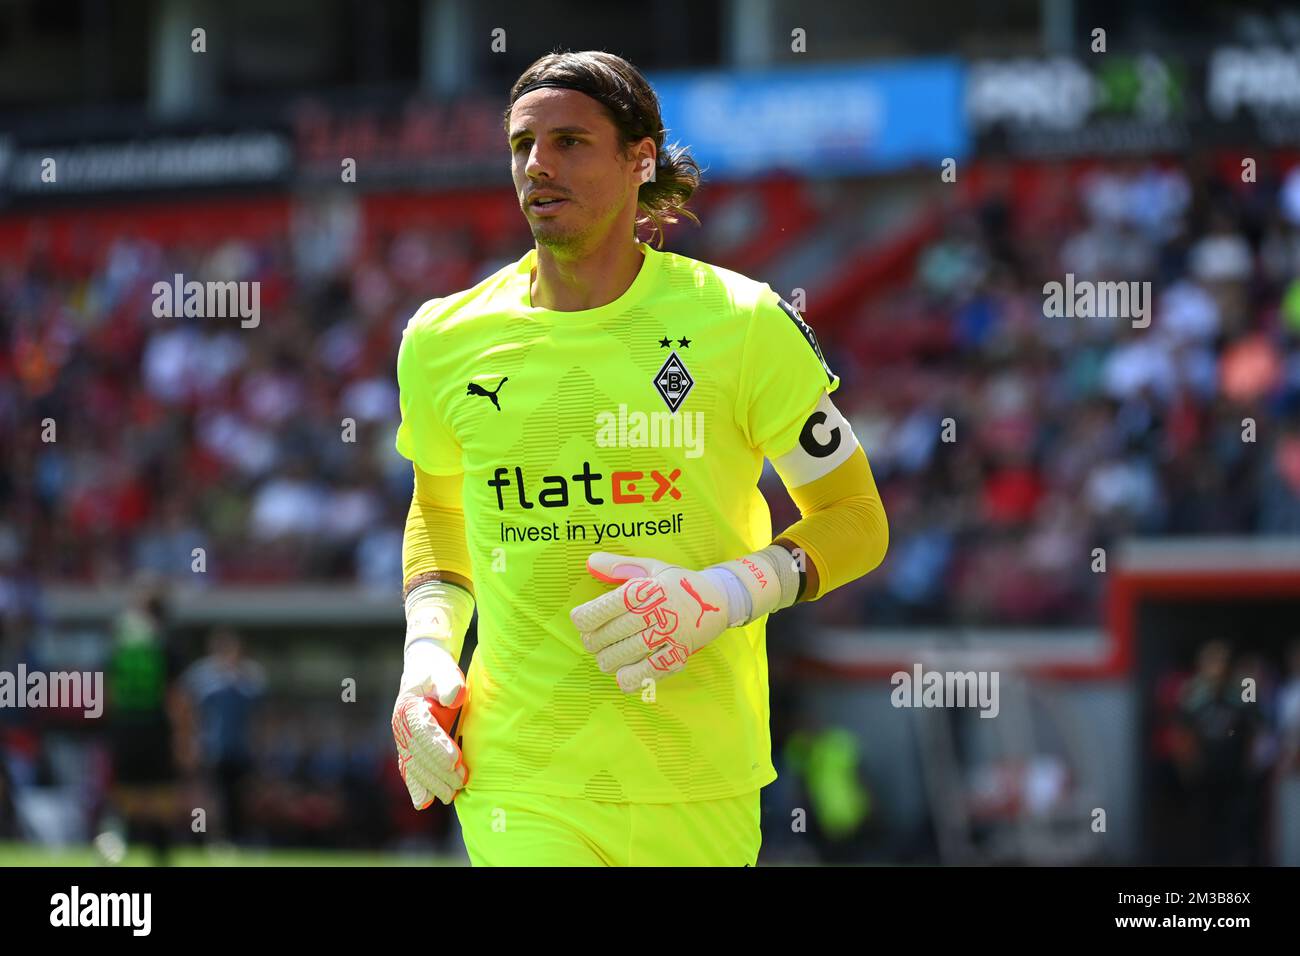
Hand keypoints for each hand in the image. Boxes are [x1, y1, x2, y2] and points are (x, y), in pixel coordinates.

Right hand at [392, 640, 468, 807]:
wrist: (424, 671)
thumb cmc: (438, 672)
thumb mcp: (444, 671)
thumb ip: (449, 683)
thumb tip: (453, 698)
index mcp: (409, 707)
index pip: (422, 731)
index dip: (438, 747)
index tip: (455, 761)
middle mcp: (401, 726)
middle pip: (419, 753)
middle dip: (440, 770)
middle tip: (462, 781)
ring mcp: (402, 739)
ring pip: (415, 765)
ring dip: (432, 783)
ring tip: (452, 794)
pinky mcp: (408, 747)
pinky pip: (409, 769)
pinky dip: (416, 787)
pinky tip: (423, 803)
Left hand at [569, 552, 734, 693]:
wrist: (720, 599)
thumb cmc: (678, 583)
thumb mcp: (652, 568)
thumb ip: (619, 566)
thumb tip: (590, 562)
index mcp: (648, 589)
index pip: (607, 606)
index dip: (585, 618)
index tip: (580, 621)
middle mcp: (658, 611)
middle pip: (612, 633)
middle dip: (593, 641)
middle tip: (591, 642)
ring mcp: (670, 635)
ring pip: (626, 654)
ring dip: (608, 660)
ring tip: (605, 658)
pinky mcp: (680, 654)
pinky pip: (651, 671)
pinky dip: (632, 677)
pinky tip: (622, 676)